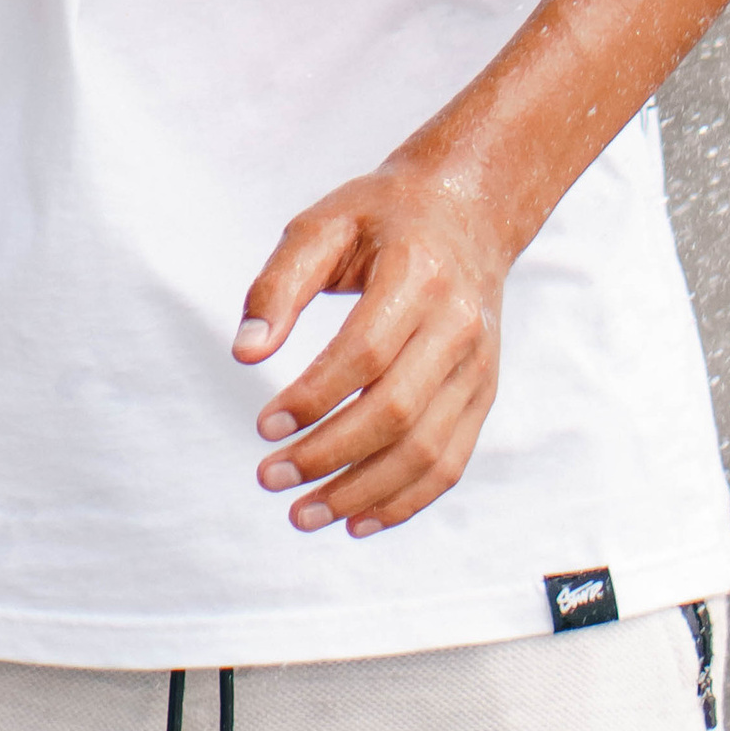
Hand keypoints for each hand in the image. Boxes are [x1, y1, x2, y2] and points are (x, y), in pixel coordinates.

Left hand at [233, 148, 509, 538]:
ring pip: (425, 450)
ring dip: (361, 493)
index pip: (365, 354)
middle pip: (395, 411)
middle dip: (327, 456)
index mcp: (419, 273)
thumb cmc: (383, 216)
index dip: (314, 398)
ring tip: (302, 513)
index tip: (263, 427)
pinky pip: (450, 463)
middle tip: (269, 477)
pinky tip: (355, 520)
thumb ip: (279, 285)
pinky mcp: (484, 393)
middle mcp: (459, 323)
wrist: (468, 211)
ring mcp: (478, 365)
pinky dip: (404, 502)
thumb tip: (245, 354)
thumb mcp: (323, 225)